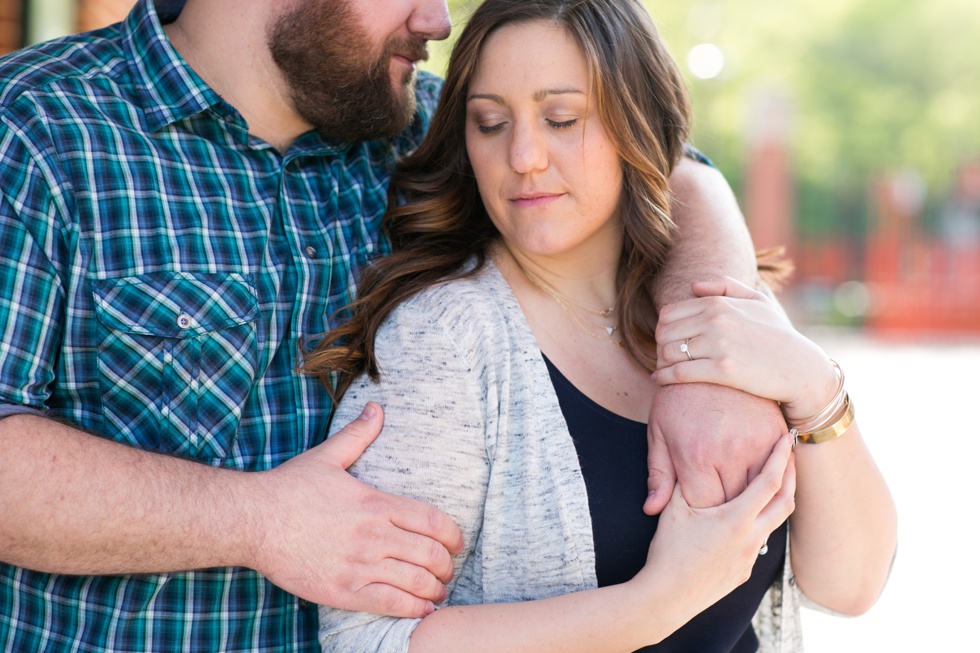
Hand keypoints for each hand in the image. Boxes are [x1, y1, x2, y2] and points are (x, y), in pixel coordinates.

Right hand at [251, 402, 463, 617]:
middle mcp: (374, 535)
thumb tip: (376, 408)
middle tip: (448, 571)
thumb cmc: (289, 488)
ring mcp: (360, 565)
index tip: (457, 543)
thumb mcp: (328, 456)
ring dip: (435, 589)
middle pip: (431, 554)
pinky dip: (414, 609)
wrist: (252, 520)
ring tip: (437, 592)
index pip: (433, 521)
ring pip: (417, 582)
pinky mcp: (343, 590)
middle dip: (447, 566)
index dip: (454, 535)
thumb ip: (358, 434)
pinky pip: (391, 604)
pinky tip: (422, 609)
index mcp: (376, 503)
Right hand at [634, 433, 795, 621]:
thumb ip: (684, 482)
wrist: (667, 598)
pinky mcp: (744, 571)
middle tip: (791, 456)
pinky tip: (748, 516)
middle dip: (792, 476)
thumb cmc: (668, 551)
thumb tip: (688, 461)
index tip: (789, 438)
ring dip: (779, 500)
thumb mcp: (673, 510)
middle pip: (786, 502)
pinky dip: (761, 522)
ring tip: (775, 483)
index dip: (781, 457)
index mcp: (736, 519)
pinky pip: (760, 541)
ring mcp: (750, 557)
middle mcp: (751, 538)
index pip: (769, 481)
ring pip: (775, 523)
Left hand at [644, 383, 785, 513]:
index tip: (693, 505)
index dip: (698, 511)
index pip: (704, 507)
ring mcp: (758, 442)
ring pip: (760, 492)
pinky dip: (767, 479)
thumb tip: (652, 510)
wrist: (711, 354)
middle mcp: (730, 452)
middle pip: (734, 504)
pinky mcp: (777, 433)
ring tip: (732, 491)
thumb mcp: (659, 431)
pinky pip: (779, 471)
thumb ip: (658, 474)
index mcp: (696, 455)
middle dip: (722, 508)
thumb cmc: (679, 398)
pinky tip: (752, 477)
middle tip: (713, 503)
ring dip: (748, 497)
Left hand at [654, 277, 837, 419]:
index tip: (666, 341)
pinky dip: (664, 377)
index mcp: (718, 303)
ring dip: (660, 363)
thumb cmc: (778, 334)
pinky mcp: (723, 370)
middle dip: (659, 346)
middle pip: (664, 332)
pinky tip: (660, 380)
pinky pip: (679, 372)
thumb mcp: (757, 301)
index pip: (669, 313)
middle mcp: (716, 321)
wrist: (800, 367)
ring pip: (668, 352)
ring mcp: (719, 345)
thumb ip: (725, 286)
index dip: (662, 329)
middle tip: (663, 357)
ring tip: (663, 370)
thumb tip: (693, 286)